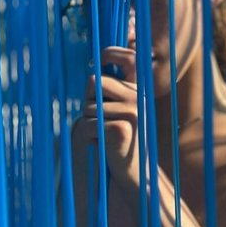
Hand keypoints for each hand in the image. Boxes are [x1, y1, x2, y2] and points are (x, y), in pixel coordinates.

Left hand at [74, 47, 140, 194]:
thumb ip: (109, 91)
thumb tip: (93, 70)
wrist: (136, 172)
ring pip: (87, 107)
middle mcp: (137, 96)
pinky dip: (88, 138)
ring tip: (103, 135)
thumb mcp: (118, 110)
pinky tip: (102, 145)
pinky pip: (88, 125)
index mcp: (138, 89)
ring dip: (87, 124)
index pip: (126, 58)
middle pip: (94, 82)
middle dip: (87, 101)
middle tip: (99, 120)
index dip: (110, 54)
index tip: (101, 59)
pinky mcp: (122, 128)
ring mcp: (132, 112)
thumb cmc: (119, 139)